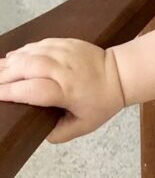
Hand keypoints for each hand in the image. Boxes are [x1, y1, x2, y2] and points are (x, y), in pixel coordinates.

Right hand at [0, 38, 125, 142]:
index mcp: (67, 91)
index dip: (9, 92)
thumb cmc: (102, 101)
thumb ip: (61, 132)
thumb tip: (40, 134)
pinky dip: (22, 52)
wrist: (120, 74)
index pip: (32, 90)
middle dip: (3, 75)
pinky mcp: (64, 43)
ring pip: (28, 54)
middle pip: (24, 68)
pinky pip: (36, 45)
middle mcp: (62, 70)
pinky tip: (12, 59)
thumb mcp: (85, 125)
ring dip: (9, 62)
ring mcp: (63, 53)